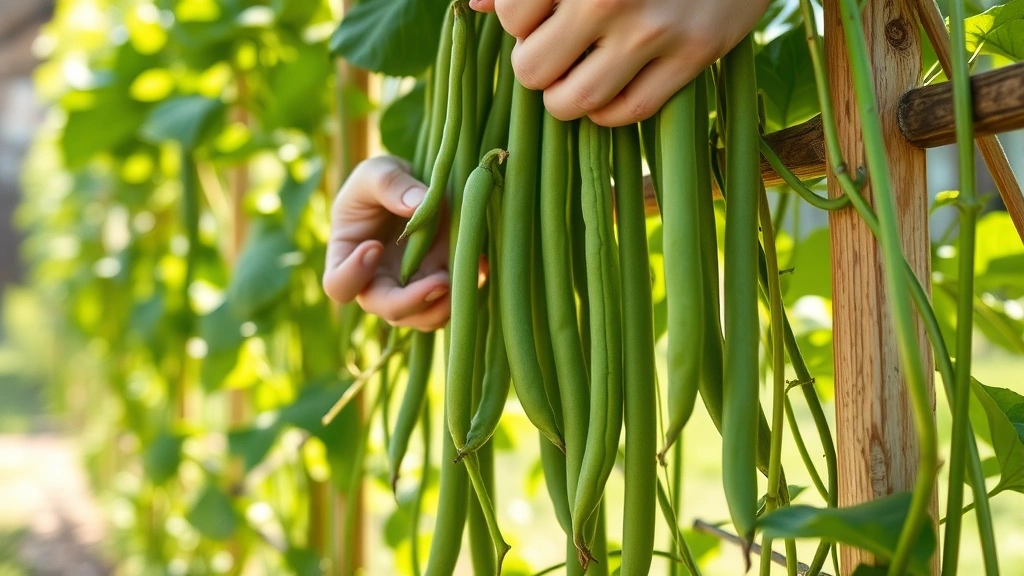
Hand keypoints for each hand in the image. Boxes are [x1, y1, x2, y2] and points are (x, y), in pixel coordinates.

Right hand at [323, 156, 451, 331]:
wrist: (415, 188)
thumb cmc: (383, 181)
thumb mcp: (378, 171)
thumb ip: (390, 185)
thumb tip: (416, 207)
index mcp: (347, 257)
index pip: (338, 285)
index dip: (353, 275)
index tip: (374, 246)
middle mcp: (377, 282)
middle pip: (386, 309)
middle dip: (413, 302)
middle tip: (439, 281)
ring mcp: (410, 288)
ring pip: (422, 318)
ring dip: (443, 307)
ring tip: (463, 277)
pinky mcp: (439, 285)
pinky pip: (451, 304)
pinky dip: (468, 291)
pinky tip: (480, 266)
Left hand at [470, 0, 768, 126]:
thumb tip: (474, 5)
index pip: (510, 17)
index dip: (520, 22)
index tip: (544, 12)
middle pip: (532, 69)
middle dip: (538, 65)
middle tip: (561, 47)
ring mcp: (654, 30)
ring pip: (572, 103)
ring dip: (566, 98)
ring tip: (579, 74)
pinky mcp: (694, 55)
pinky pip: (625, 113)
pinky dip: (607, 110)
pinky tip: (613, 84)